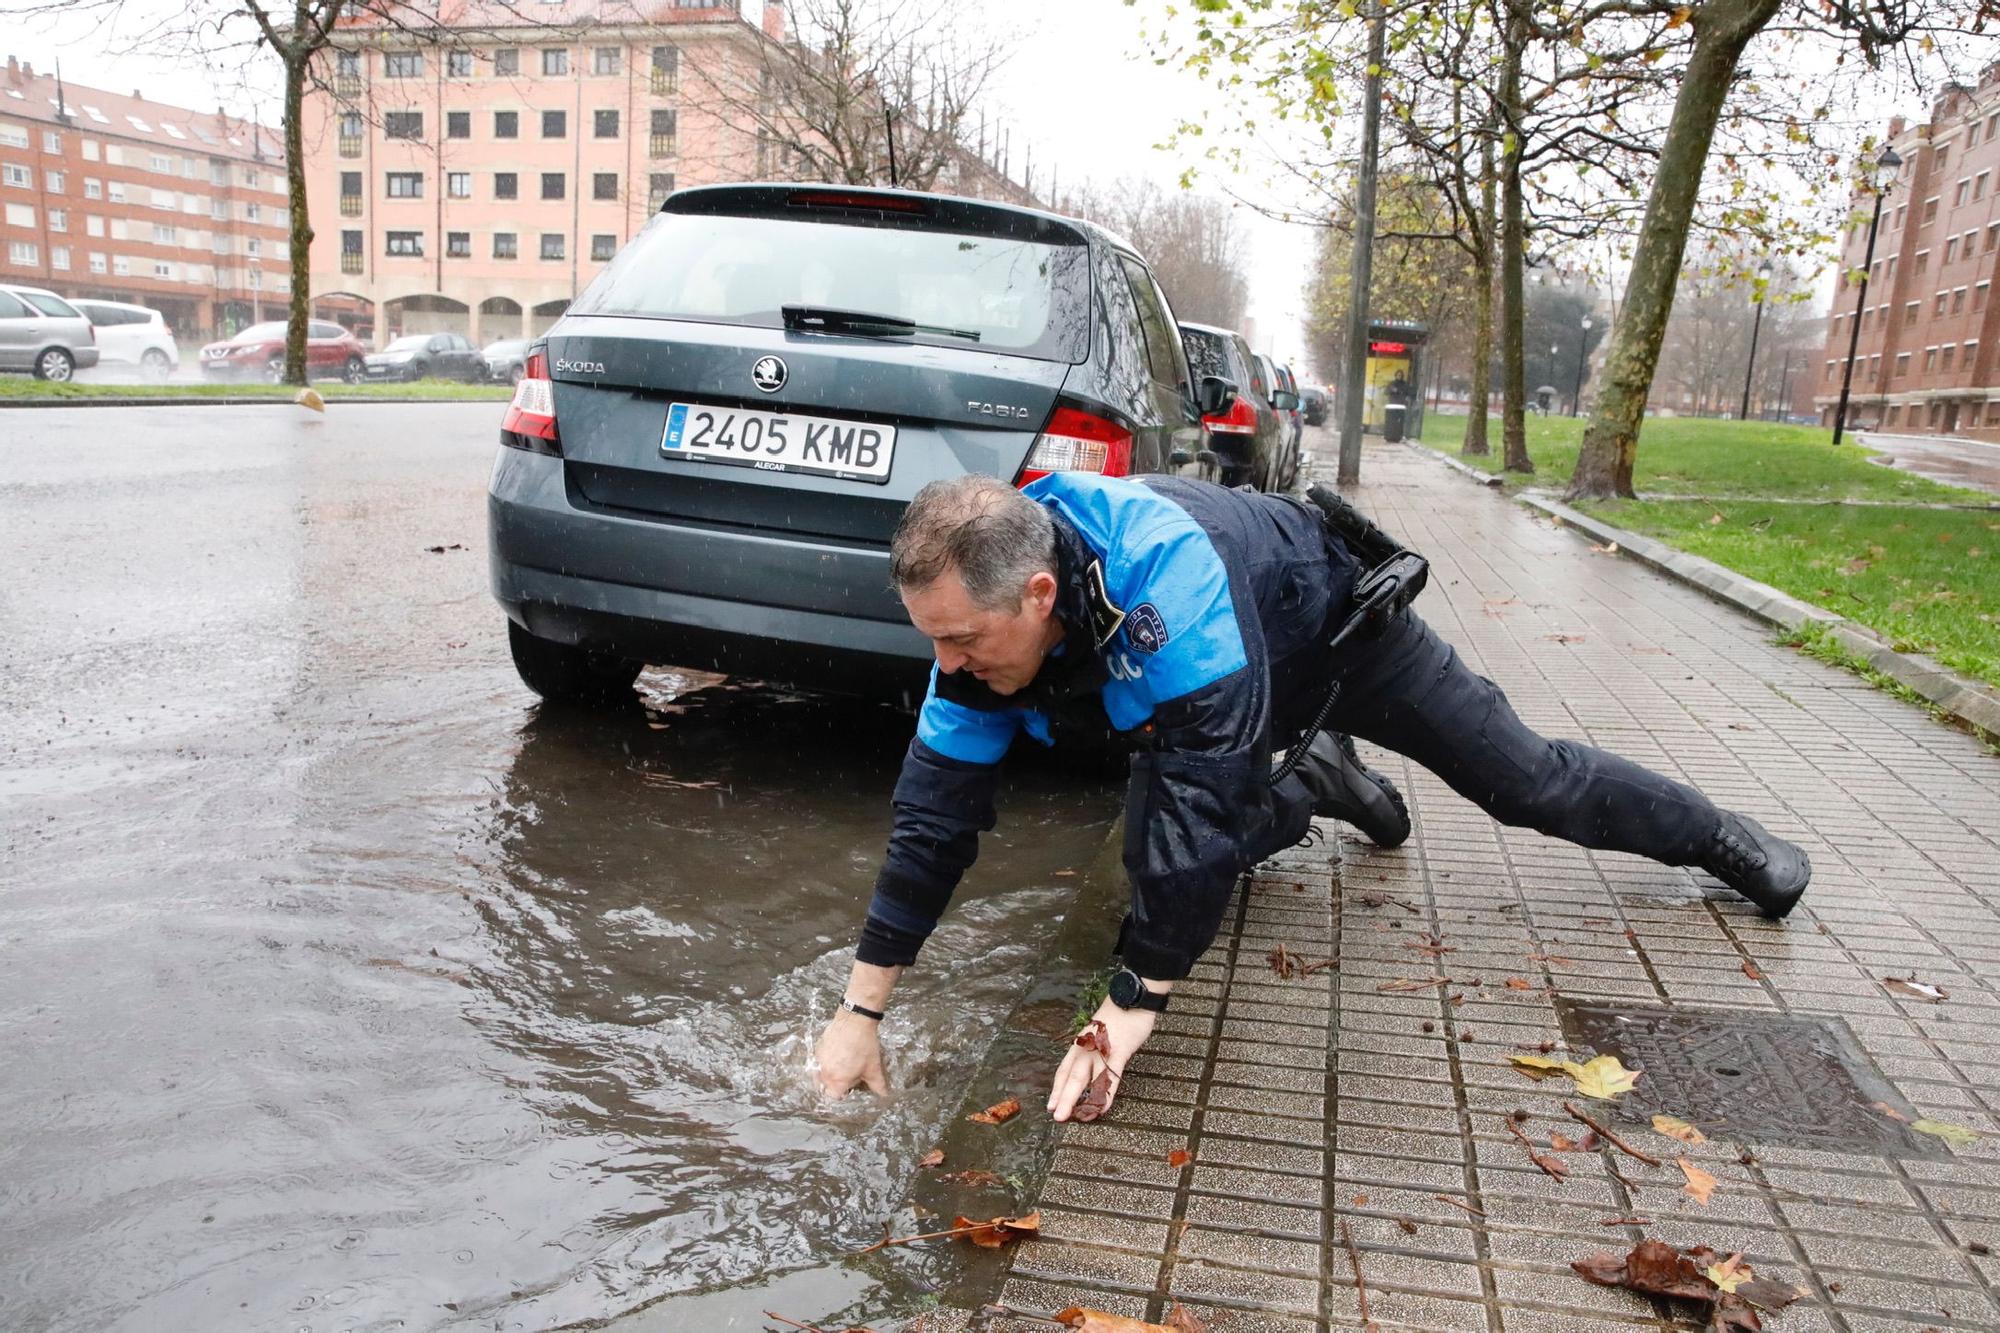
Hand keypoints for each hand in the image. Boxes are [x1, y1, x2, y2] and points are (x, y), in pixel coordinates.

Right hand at [814, 1010, 889, 1098]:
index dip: (842, 1094)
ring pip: (818, 1074)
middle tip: (845, 1076)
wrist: (854, 1021)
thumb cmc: (864, 1045)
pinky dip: (824, 1061)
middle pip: (824, 1086)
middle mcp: (824, 1073)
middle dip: (833, 1084)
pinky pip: (818, 1060)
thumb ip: (878, 1085)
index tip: (848, 1088)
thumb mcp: (874, 1068)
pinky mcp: (817, 1048)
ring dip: (827, 1074)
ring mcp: (819, 1060)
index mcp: (837, 1081)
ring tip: (840, 1066)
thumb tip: (883, 1094)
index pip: (834, 1096)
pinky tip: (836, 1054)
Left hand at [1047, 998, 1156, 1122]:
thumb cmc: (1118, 1016)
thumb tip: (1092, 1067)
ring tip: (1069, 1116)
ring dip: (1075, 1098)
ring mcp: (1099, 1050)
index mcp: (1080, 1044)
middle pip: (1070, 1076)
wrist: (1132, 998)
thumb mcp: (1099, 1034)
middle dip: (1062, 1098)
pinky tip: (1102, 1108)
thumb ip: (1094, 1050)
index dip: (1057, 1088)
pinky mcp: (1117, 1052)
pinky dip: (1105, 1093)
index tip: (1051, 1104)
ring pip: (1083, 1078)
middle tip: (1056, 1116)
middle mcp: (1085, 1048)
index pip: (1064, 1069)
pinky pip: (1109, 1076)